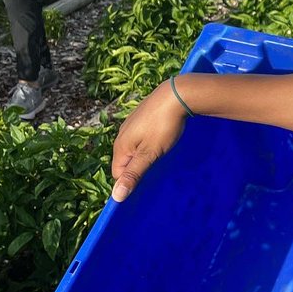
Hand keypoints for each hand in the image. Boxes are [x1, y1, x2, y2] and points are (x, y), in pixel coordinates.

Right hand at [110, 81, 187, 202]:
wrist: (176, 95)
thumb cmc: (163, 127)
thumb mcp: (149, 154)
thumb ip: (134, 174)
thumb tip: (116, 196)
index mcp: (120, 145)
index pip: (119, 173)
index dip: (132, 179)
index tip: (149, 181)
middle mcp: (122, 134)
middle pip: (126, 160)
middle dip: (139, 167)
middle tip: (159, 166)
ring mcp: (132, 124)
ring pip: (135, 147)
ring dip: (146, 154)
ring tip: (163, 152)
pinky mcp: (142, 116)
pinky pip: (142, 136)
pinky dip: (150, 141)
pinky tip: (163, 139)